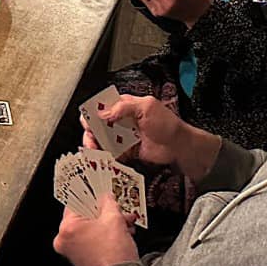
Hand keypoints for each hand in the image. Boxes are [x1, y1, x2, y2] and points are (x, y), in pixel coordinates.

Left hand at [53, 193, 139, 265]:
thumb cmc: (114, 254)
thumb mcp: (114, 218)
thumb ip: (108, 202)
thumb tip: (106, 197)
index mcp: (66, 228)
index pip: (75, 203)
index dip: (91, 196)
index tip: (98, 193)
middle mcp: (64, 241)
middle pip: (85, 216)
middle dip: (105, 212)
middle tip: (117, 209)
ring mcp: (72, 252)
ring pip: (90, 228)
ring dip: (108, 223)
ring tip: (124, 222)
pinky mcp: (81, 259)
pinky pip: (92, 240)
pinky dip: (105, 235)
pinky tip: (121, 233)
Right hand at [81, 94, 219, 179]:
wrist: (179, 146)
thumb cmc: (167, 124)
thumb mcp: (147, 107)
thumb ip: (124, 108)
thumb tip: (103, 113)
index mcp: (125, 106)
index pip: (102, 106)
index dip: (92, 113)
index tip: (88, 121)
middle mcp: (121, 120)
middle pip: (98, 124)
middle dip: (90, 131)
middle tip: (90, 139)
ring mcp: (122, 136)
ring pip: (101, 139)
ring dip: (95, 145)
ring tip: (94, 151)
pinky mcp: (125, 150)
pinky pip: (110, 153)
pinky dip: (104, 156)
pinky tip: (102, 159)